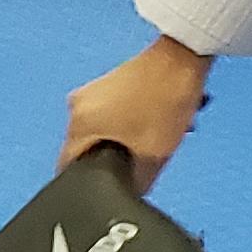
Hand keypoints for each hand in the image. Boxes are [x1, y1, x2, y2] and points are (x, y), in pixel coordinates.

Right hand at [60, 37, 209, 193]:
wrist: (184, 58)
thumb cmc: (165, 100)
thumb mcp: (153, 156)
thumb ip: (136, 184)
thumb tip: (130, 192)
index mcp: (78, 124)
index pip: (68, 167)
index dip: (87, 182)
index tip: (107, 186)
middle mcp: (76, 107)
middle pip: (85, 150)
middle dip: (110, 160)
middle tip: (138, 165)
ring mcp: (91, 92)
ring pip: (100, 133)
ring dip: (121, 142)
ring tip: (149, 142)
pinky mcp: (107, 84)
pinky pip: (108, 116)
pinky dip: (126, 125)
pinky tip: (150, 125)